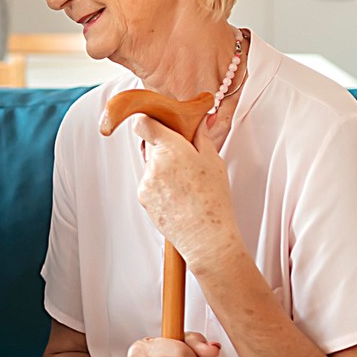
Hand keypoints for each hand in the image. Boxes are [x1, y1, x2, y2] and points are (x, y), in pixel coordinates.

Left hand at [133, 116, 238, 271]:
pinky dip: (160, 185)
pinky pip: (149, 183)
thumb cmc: (214, 199)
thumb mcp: (214, 161)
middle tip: (184, 158)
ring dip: (163, 168)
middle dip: (164, 147)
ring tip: (185, 184)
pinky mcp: (142, 197)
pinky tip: (179, 196)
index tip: (160, 124)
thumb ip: (201, 137)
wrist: (205, 236)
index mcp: (171, 149)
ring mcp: (145, 182)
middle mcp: (153, 164)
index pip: (144, 124)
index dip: (151, 122)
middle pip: (149, 144)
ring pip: (150, 165)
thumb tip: (199, 119)